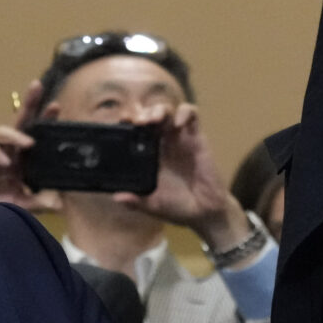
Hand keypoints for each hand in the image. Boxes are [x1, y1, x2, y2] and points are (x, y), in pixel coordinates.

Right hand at [0, 76, 47, 209]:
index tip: (56, 106)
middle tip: (38, 85)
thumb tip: (58, 204)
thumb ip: (36, 203)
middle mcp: (5, 152)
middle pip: (18, 122)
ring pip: (0, 132)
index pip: (34, 134)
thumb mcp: (18, 206)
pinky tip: (4, 161)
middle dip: (28, 104)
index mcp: (19, 160)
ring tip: (29, 144)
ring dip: (14, 134)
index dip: (44, 120)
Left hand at [120, 102, 251, 254]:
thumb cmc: (178, 207)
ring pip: (167, 112)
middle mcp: (162, 143)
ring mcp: (179, 139)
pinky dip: (185, 113)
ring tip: (153, 120)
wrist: (204, 213)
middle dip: (141, 113)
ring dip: (159, 110)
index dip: (127, 123)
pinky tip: (178, 123)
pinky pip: (192, 115)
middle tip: (137, 122)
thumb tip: (117, 197)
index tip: (121, 123)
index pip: (135, 131)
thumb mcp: (153, 205)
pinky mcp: (197, 138)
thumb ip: (136, 202)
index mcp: (149, 155)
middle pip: (148, 116)